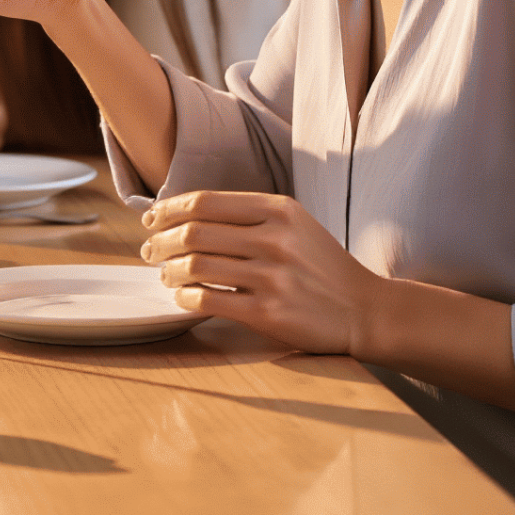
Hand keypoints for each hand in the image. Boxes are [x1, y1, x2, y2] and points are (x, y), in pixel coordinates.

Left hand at [139, 190, 382, 354]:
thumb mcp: (294, 223)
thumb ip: (247, 214)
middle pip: (193, 233)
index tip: (151, 220)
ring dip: (168, 271)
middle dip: (159, 242)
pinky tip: (182, 298)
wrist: (366, 309)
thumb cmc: (321, 265)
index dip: (168, 210)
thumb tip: (184, 214)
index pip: (204, 202)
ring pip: (195, 266)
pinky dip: (184, 298)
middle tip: (148, 251)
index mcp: (278, 209)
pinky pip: (207, 300)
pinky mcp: (269, 312)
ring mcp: (272, 276)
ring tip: (164, 276)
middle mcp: (274, 238)